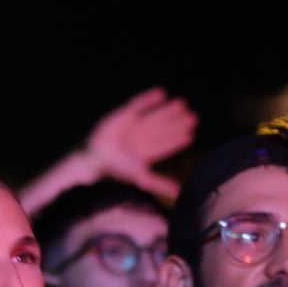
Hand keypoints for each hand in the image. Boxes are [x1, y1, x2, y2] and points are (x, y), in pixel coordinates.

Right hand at [80, 87, 196, 199]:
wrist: (94, 159)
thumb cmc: (116, 170)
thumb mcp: (142, 177)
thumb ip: (160, 183)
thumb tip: (179, 193)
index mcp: (142, 153)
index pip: (163, 145)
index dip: (176, 140)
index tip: (191, 135)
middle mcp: (137, 139)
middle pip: (161, 129)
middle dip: (176, 123)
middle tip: (193, 117)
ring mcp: (129, 126)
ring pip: (152, 116)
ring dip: (167, 110)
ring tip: (182, 103)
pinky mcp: (121, 115)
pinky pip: (137, 104)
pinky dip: (148, 98)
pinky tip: (162, 93)